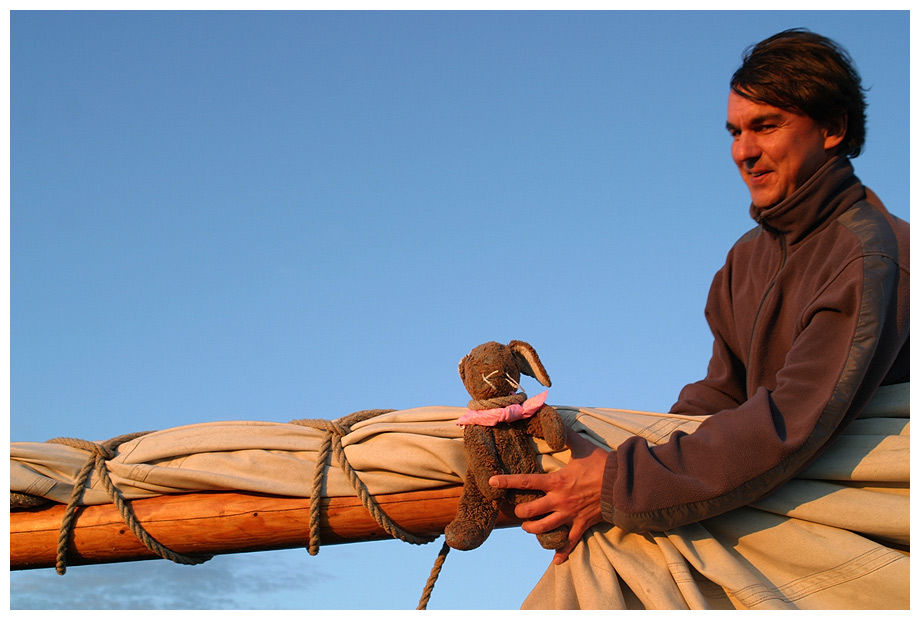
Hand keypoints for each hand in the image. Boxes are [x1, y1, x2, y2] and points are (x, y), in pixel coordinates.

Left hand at [489, 428, 608, 563]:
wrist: (623, 484)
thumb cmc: (601, 464)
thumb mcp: (581, 446)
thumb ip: (565, 435)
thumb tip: (554, 419)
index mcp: (556, 482)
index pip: (525, 482)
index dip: (506, 482)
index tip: (492, 481)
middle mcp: (559, 501)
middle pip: (530, 512)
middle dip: (520, 512)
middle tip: (518, 509)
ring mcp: (570, 515)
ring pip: (543, 529)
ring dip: (532, 529)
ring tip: (528, 526)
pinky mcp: (581, 525)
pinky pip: (569, 543)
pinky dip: (561, 553)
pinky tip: (555, 561)